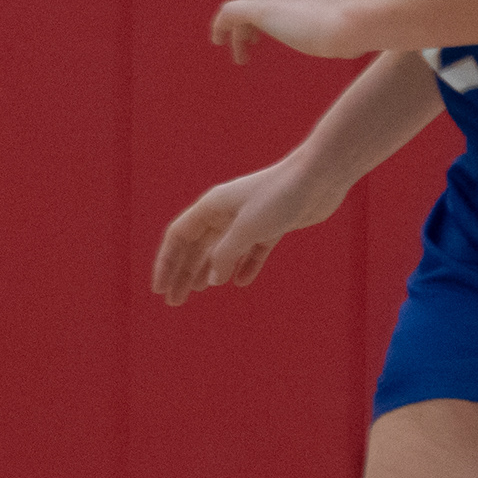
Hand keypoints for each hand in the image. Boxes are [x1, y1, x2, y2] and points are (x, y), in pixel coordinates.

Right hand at [153, 157, 342, 304]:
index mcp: (211, 207)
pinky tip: (241, 282)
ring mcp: (248, 219)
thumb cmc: (279, 197)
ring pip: (221, 250)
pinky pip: (251, 250)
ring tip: (198, 292)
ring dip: (208, 271)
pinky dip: (245, 266)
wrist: (319, 177)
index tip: (159, 289)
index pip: (178, 238)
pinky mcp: (271, 226)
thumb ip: (225, 255)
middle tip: (174, 301)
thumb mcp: (247, 229)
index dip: (166, 263)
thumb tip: (211, 279)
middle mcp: (225, 212)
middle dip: (183, 273)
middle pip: (196, 247)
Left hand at [210, 0, 365, 64]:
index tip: (272, 7)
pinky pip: (228, 14)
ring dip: (240, 28)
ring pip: (242, 4)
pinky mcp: (259, 7)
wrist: (352, 25)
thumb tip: (345, 40)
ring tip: (244, 52)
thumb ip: (330, 18)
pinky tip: (221, 43)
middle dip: (253, 10)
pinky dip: (221, 27)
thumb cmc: (358, 29)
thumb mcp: (344, 16)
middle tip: (256, 38)